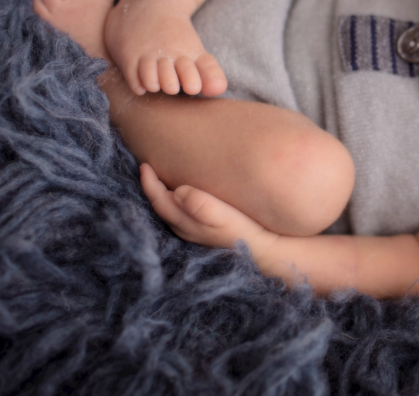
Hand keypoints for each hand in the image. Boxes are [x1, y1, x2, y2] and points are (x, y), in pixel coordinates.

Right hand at [104, 0, 227, 96]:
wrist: (149, 5)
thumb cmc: (176, 37)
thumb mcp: (196, 51)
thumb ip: (210, 73)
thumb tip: (220, 90)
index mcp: (190, 53)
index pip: (198, 72)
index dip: (193, 82)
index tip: (192, 87)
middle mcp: (169, 53)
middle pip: (171, 82)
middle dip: (172, 86)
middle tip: (172, 85)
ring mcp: (148, 54)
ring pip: (151, 81)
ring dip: (154, 85)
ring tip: (157, 82)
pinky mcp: (129, 55)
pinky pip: (133, 79)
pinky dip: (139, 85)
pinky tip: (144, 81)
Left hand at [139, 162, 269, 249]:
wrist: (274, 254)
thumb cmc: (251, 234)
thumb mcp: (230, 220)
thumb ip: (205, 208)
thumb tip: (178, 191)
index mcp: (191, 225)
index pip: (162, 203)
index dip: (151, 185)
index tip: (145, 165)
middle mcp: (192, 231)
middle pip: (164, 209)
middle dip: (154, 189)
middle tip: (149, 167)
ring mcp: (202, 233)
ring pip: (174, 213)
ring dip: (166, 196)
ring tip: (163, 178)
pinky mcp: (214, 232)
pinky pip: (186, 215)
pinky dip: (180, 203)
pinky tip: (188, 196)